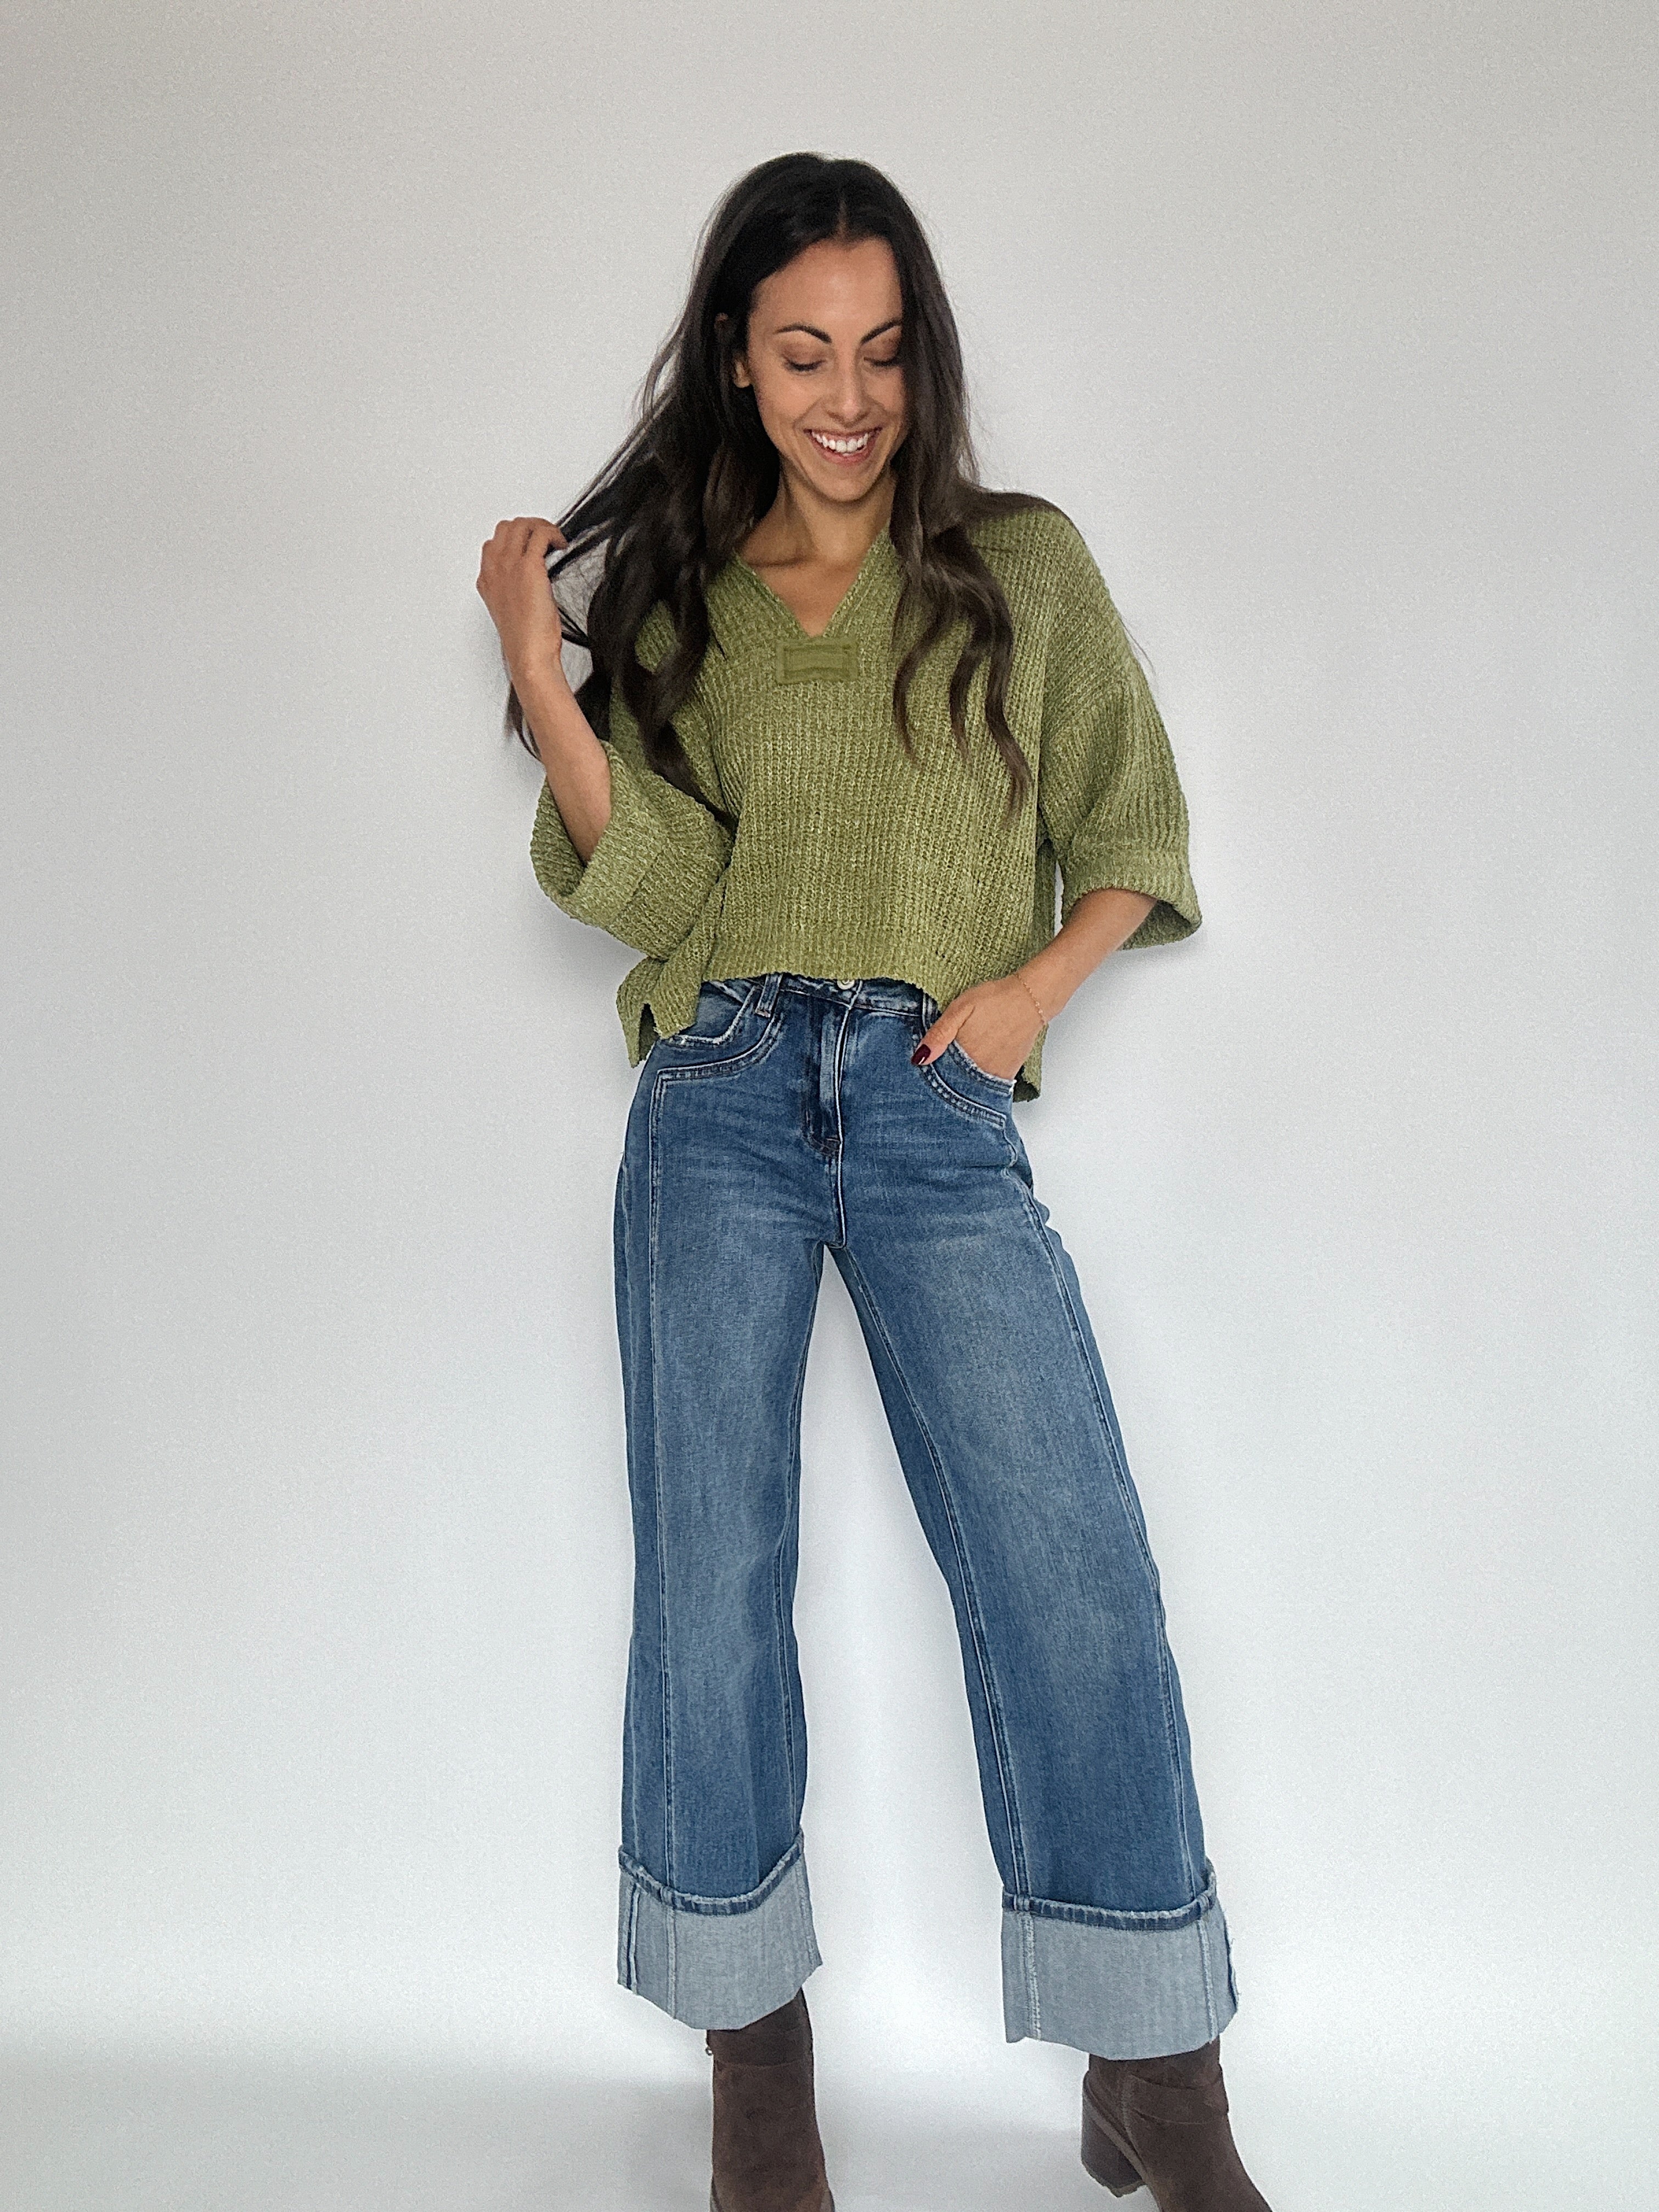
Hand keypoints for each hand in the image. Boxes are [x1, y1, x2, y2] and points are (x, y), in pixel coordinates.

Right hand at [476, 516, 568, 688]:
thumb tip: (531, 577)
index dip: (516, 539)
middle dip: (529, 527)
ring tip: (555, 540)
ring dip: (542, 527)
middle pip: (507, 527)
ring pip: (522, 525)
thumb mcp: (510, 610)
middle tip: (546, 538)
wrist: (529, 653)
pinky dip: (554, 533)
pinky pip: (541, 534)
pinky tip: (562, 545)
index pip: (494, 542)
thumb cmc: (525, 638)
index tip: (532, 545)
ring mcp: (509, 565)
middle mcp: (494, 568)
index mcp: (487, 579)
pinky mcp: (529, 567)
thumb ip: (512, 589)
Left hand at [912, 973, 1047, 1081]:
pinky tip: (976, 1068)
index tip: (924, 1066)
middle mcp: (980, 1070)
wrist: (1031, 1000)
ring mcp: (996, 1074)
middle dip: (946, 1079)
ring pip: (972, 1087)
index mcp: (965, 1055)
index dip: (931, 1070)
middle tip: (943, 1065)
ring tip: (962, 1064)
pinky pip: (989, 1086)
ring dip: (963, 1081)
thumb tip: (919, 1058)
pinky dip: (980, 1081)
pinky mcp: (1008, 1074)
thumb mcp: (960, 1009)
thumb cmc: (995, 1000)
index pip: (939, 1074)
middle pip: (955, 1084)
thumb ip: (939, 1034)